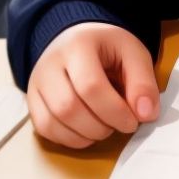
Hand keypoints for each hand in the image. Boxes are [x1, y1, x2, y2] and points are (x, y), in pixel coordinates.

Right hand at [25, 21, 159, 148]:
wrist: (78, 39)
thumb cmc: (108, 48)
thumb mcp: (134, 53)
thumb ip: (143, 82)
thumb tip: (146, 114)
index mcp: (78, 45)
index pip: (91, 86)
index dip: (115, 111)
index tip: (133, 121)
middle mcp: (49, 64)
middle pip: (68, 108)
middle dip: (100, 126)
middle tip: (120, 124)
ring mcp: (35, 83)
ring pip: (52, 123)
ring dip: (84, 136)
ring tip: (105, 127)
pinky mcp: (31, 101)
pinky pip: (44, 129)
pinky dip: (69, 139)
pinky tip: (88, 131)